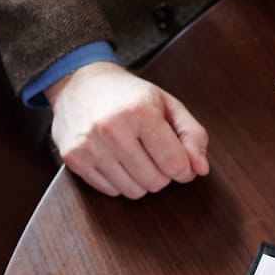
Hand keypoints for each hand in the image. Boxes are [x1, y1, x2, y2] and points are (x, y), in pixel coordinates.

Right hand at [46, 61, 209, 197]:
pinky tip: (116, 160)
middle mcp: (112, 129)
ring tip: (136, 157)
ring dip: (141, 180)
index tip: (180, 162)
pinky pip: (110, 191)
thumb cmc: (130, 95)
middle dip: (162, 174)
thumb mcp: (168, 105)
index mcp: (140, 112)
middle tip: (155, 155)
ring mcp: (89, 145)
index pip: (175, 164)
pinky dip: (119, 181)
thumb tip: (200, 170)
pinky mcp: (73, 159)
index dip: (184, 169)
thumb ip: (192, 135)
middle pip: (155, 182)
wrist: (79, 82)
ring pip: (133, 191)